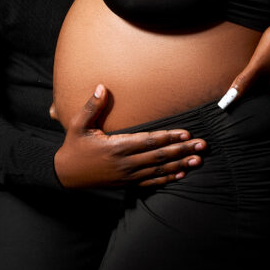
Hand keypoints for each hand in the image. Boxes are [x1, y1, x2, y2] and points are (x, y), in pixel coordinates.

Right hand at [54, 85, 205, 189]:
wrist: (66, 175)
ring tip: (198, 159)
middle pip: (159, 155)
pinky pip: (151, 181)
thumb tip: (102, 86)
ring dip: (180, 164)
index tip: (186, 133)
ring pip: (158, 169)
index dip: (169, 137)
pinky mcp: (127, 183)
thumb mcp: (78, 125)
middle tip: (202, 145)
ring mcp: (127, 175)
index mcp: (116, 147)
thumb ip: (91, 106)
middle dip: (182, 150)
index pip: (148, 140)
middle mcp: (125, 163)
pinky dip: (167, 178)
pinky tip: (181, 174)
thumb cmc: (74, 147)